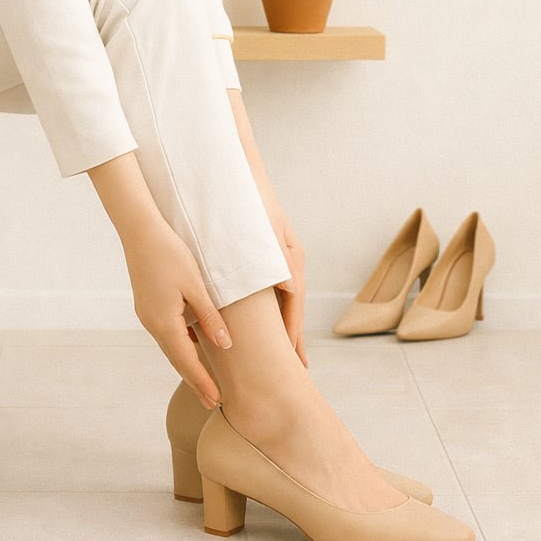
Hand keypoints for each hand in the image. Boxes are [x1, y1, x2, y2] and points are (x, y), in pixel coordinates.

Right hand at [122, 222, 228, 410]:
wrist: (140, 232)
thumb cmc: (170, 254)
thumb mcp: (196, 286)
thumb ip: (210, 317)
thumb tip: (226, 345)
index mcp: (165, 322)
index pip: (187, 361)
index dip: (203, 382)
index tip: (216, 401)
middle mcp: (152, 324)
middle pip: (177, 360)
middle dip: (195, 381)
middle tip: (212, 403)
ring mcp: (147, 315)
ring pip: (171, 347)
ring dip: (187, 365)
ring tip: (204, 382)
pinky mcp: (148, 306)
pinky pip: (167, 333)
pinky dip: (180, 347)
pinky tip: (192, 349)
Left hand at [265, 203, 307, 367]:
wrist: (243, 172)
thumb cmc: (252, 200)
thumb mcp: (266, 228)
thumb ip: (278, 257)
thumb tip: (292, 288)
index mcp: (290, 259)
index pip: (294, 303)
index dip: (293, 331)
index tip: (294, 358)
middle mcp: (287, 263)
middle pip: (292, 307)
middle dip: (293, 337)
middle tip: (296, 368)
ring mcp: (277, 261)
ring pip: (282, 301)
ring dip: (283, 326)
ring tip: (284, 355)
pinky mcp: (265, 258)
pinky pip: (270, 290)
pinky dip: (270, 310)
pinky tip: (263, 324)